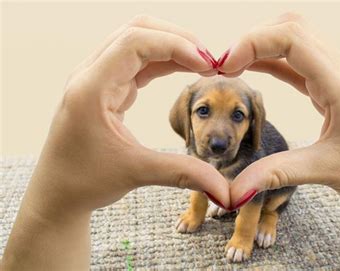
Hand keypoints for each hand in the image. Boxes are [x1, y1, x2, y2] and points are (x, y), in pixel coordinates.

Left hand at [1, 15, 227, 269]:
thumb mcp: (136, 173)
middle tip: (209, 60)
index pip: (135, 43)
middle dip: (177, 39)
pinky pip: (137, 61)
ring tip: (202, 65)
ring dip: (171, 48)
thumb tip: (225, 189)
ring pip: (137, 42)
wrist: (58, 193)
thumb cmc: (84, 181)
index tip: (207, 65)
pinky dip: (163, 61)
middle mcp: (91, 75)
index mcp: (91, 88)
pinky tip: (184, 70)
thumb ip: (183, 173)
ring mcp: (97, 79)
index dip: (175, 46)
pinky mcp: (106, 88)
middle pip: (136, 31)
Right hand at [218, 13, 339, 268]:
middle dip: (253, 39)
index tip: (227, 67)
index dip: (254, 42)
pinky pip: (299, 63)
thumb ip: (277, 173)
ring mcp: (338, 77)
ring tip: (232, 67)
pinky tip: (253, 70)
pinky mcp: (333, 88)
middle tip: (225, 66)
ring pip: (296, 40)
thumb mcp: (326, 170)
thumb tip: (233, 191)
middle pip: (292, 28)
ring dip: (262, 47)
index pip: (293, 38)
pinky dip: (272, 61)